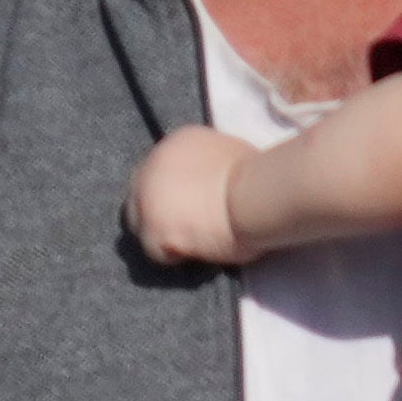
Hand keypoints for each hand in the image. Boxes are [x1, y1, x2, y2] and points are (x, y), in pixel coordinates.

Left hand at [127, 127, 255, 270]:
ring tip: (194, 246)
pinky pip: (154, 251)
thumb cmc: (260, 177)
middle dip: (162, 212)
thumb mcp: (232, 155)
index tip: (195, 207)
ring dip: (165, 235)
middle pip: (142, 195)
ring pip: (141, 224)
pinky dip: (174, 257)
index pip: (162, 171)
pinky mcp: (153, 228)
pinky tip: (196, 256)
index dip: (177, 193)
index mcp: (176, 143)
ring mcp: (147, 197)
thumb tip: (220, 183)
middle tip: (189, 230)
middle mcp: (152, 163)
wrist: (258, 195)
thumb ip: (213, 166)